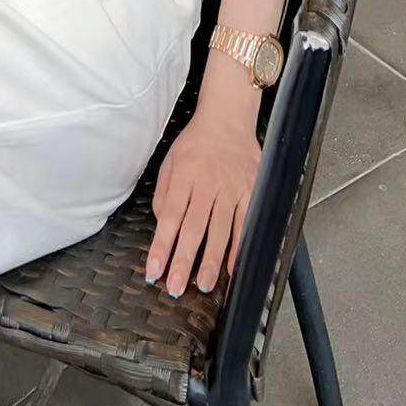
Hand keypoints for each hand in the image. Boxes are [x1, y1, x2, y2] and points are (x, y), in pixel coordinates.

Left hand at [145, 107, 261, 296]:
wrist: (228, 118)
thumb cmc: (196, 142)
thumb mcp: (170, 161)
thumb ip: (164, 194)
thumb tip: (162, 227)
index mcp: (185, 174)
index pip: (170, 216)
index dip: (162, 246)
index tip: (154, 270)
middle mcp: (209, 182)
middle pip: (194, 228)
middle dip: (184, 261)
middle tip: (176, 287)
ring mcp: (232, 187)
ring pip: (221, 230)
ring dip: (211, 260)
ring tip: (204, 285)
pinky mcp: (251, 190)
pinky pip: (245, 223)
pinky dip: (239, 247)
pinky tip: (232, 267)